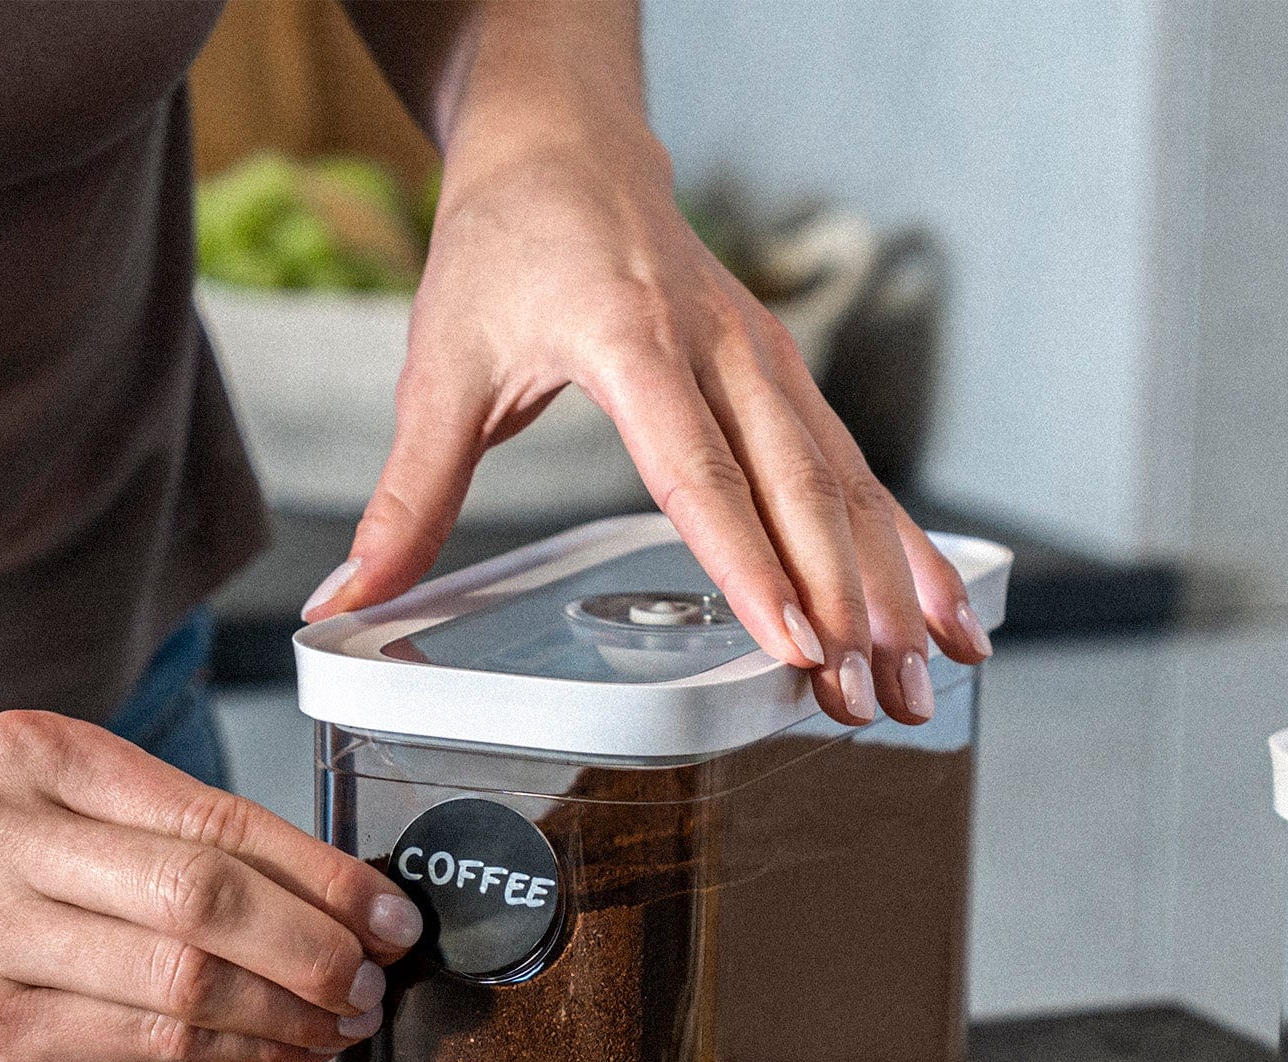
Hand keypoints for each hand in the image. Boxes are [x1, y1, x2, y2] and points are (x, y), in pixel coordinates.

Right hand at [0, 712, 421, 1061]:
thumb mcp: (51, 804)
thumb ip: (168, 834)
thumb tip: (331, 896)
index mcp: (36, 757)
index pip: (214, 818)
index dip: (322, 875)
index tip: (388, 912)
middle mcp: (2, 836)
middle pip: (204, 896)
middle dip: (316, 945)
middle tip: (373, 975)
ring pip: (182, 980)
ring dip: (286, 1009)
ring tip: (339, 1018)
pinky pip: (149, 1044)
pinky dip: (235, 1049)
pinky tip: (279, 1047)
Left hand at [301, 139, 991, 726]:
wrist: (569, 140)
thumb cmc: (504, 246)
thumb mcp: (440, 366)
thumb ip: (406, 496)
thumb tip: (343, 601)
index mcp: (630, 338)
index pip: (699, 470)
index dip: (749, 561)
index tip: (791, 641)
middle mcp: (721, 346)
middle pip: (797, 488)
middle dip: (842, 601)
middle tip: (863, 695)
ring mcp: (769, 361)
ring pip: (848, 484)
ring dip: (891, 587)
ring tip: (920, 681)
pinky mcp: (791, 378)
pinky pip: (860, 472)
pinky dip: (908, 545)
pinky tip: (943, 611)